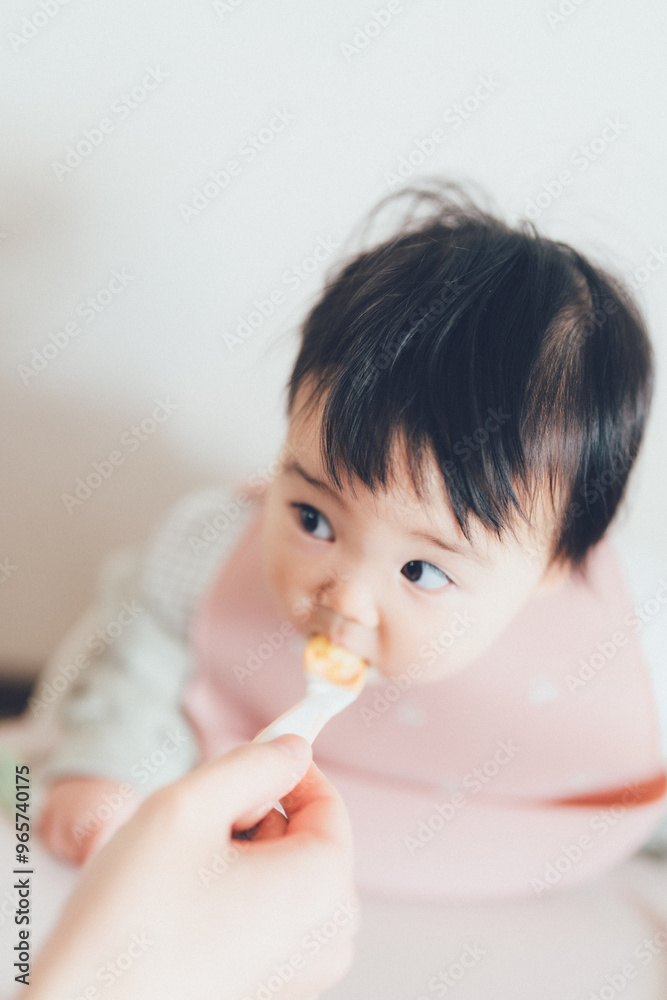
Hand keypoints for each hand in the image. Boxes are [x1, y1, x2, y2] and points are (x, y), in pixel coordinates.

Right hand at [28, 736, 358, 999]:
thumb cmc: (135, 920)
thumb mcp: (189, 806)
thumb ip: (253, 763)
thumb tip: (295, 749)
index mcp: (325, 887)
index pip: (326, 799)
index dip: (282, 768)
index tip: (243, 754)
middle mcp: (329, 936)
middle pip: (301, 838)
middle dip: (251, 818)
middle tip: (193, 829)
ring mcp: (303, 971)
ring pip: (280, 874)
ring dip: (235, 857)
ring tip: (181, 874)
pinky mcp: (273, 990)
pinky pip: (266, 916)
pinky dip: (230, 896)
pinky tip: (182, 911)